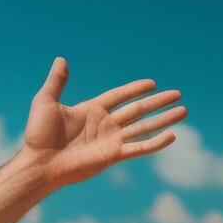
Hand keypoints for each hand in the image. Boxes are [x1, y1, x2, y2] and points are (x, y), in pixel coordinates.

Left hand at [21, 57, 186, 188]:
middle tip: (178, 94)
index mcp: (91, 110)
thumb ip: (56, 82)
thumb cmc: (38, 135)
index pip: (119, 96)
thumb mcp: (46, 102)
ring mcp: (110, 140)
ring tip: (183, 111)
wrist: (39, 163)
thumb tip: (61, 59)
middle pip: (137, 110)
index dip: (135, 89)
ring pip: (144, 127)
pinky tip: (172, 135)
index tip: (152, 83)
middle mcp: (104, 125)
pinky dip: (156, 143)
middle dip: (158, 102)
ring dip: (164, 119)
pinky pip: (139, 148)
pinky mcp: (112, 155)